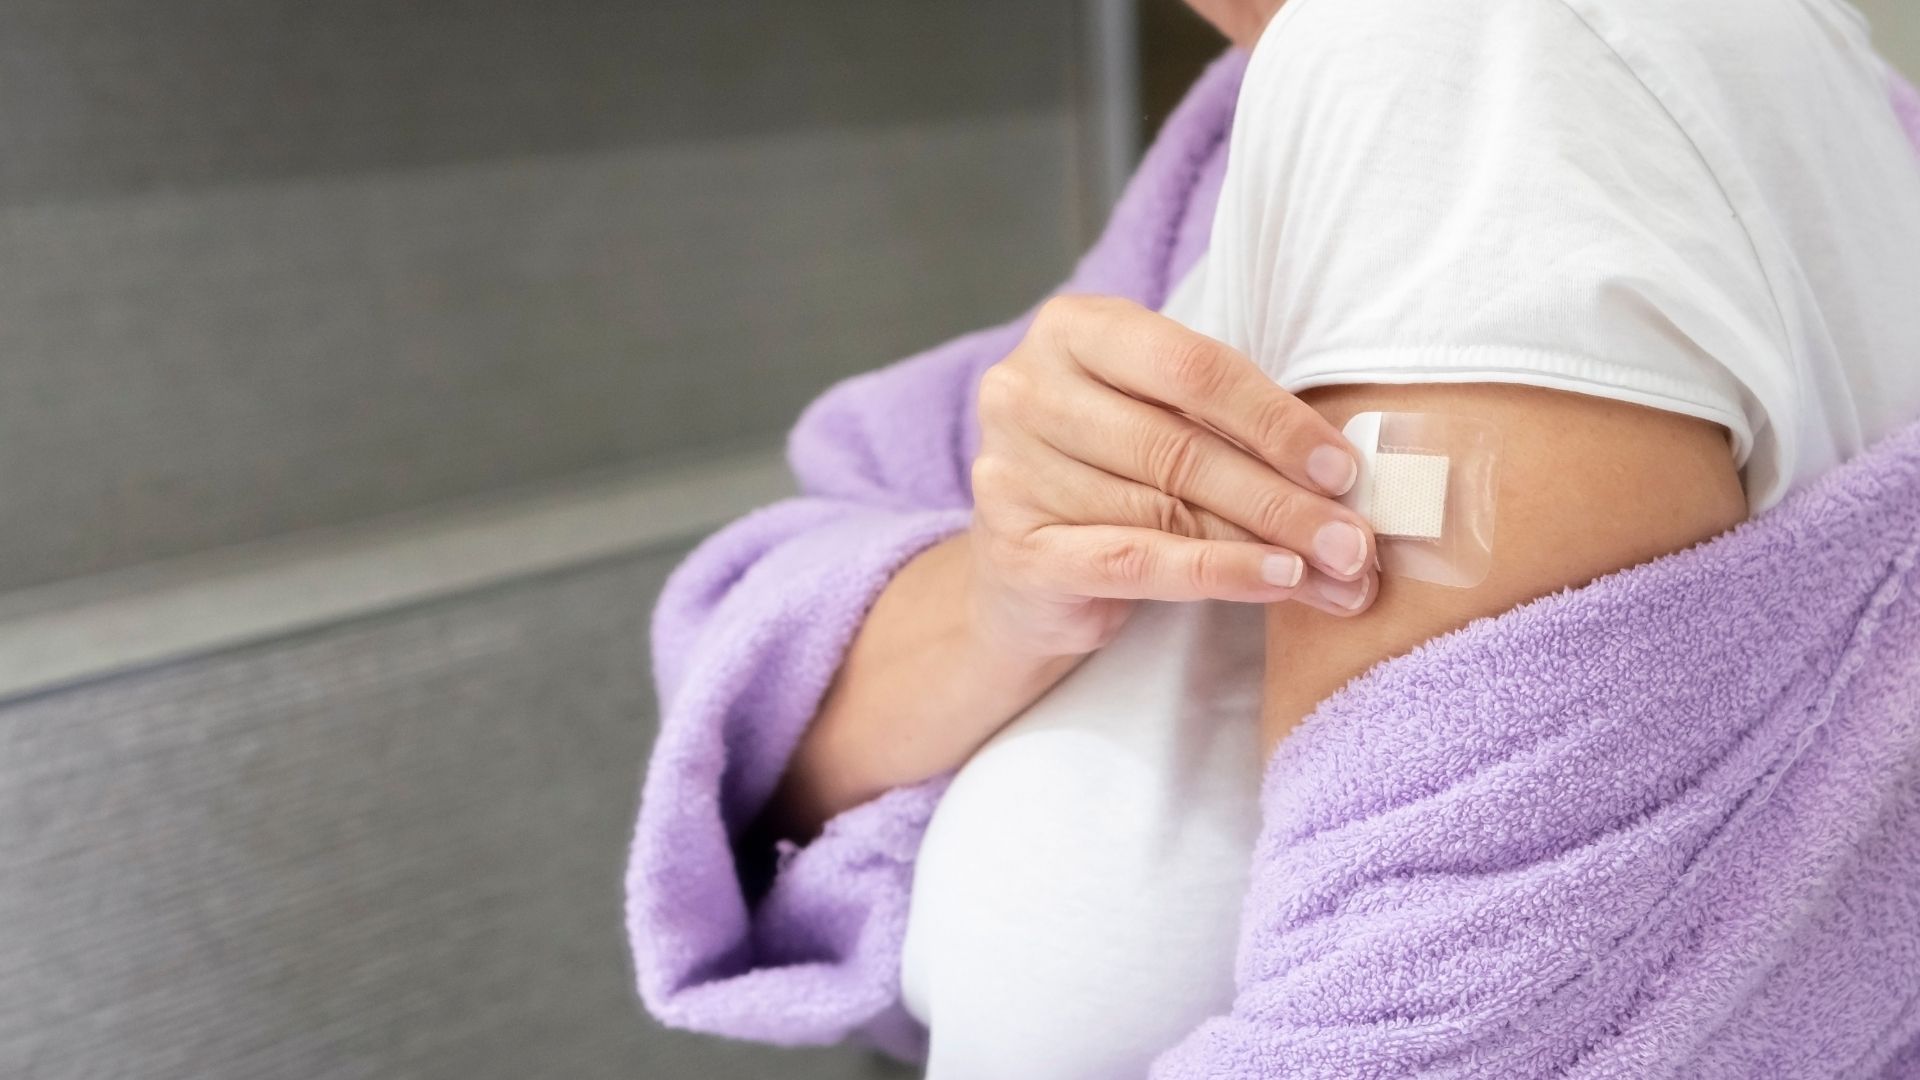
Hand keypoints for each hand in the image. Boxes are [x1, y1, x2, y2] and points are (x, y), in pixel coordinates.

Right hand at [968, 294, 1377, 658]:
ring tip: (1337, 576)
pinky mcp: (1017, 551)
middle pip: (1182, 446)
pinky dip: (1218, 573)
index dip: (1276, 420)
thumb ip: (1232, 429)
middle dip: (1283, 498)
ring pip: (1168, 510)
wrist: (1024, 572)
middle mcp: (1026, 392)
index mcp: (1071, 330)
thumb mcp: (1163, 421)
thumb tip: (1344, 479)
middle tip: (1356, 542)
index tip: (1344, 470)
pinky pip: (1137, 562)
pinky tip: (1276, 581)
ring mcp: (1012, 472)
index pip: (1192, 366)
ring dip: (1267, 547)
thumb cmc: (1112, 476)